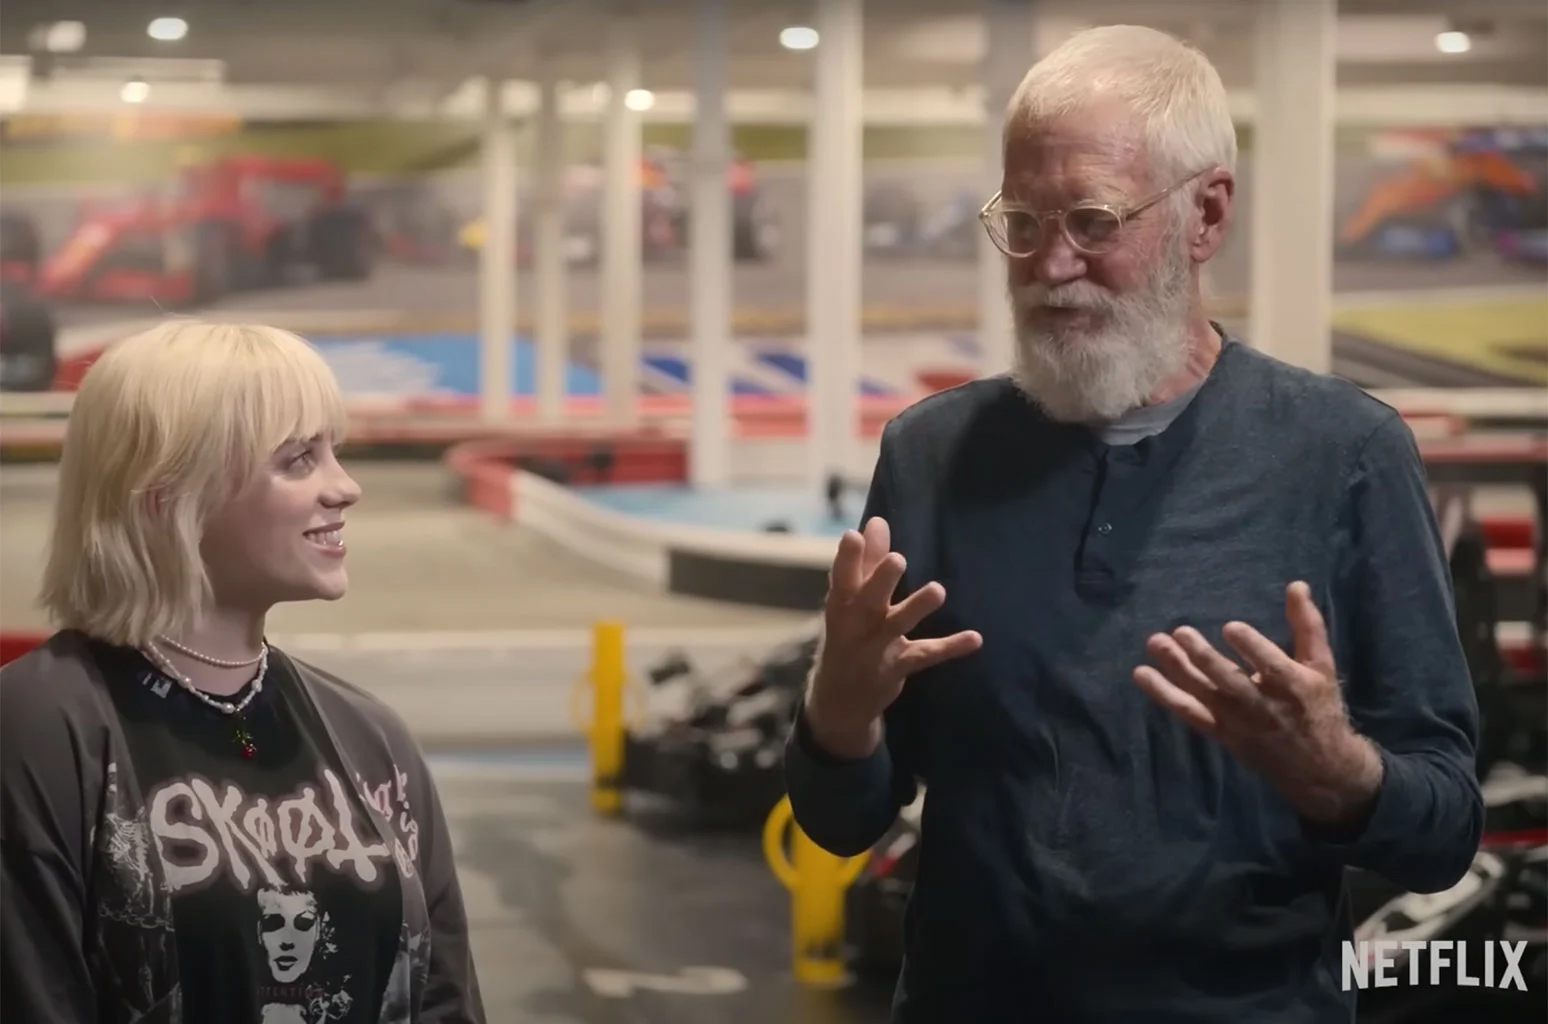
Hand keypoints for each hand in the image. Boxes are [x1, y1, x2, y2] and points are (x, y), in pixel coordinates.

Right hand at [806, 516, 982, 757]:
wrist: (839, 697)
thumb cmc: (848, 633)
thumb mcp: (850, 601)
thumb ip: (866, 562)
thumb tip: (877, 521)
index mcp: (842, 604)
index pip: (842, 578)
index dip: (847, 558)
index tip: (853, 535)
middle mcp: (857, 625)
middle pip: (868, 600)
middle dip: (880, 580)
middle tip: (898, 559)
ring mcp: (877, 647)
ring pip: (898, 625)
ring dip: (916, 608)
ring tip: (938, 590)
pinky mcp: (898, 667)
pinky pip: (926, 655)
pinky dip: (950, 647)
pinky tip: (975, 638)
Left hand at [1133, 581, 1383, 827]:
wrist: (1318, 767)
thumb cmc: (1318, 706)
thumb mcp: (1321, 666)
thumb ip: (1307, 625)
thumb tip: (1296, 585)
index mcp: (1292, 686)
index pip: (1270, 666)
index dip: (1251, 647)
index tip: (1230, 627)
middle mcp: (1262, 705)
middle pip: (1228, 681)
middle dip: (1203, 657)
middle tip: (1179, 631)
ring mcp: (1238, 721)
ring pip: (1203, 695)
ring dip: (1176, 670)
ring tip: (1155, 643)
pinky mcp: (1220, 732)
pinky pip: (1189, 713)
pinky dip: (1164, 695)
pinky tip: (1142, 675)